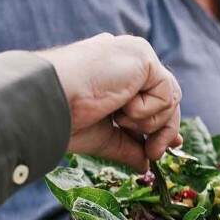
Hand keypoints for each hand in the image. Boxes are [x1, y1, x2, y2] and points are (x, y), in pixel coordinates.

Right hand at [36, 33, 182, 171]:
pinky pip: (165, 92)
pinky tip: (120, 104)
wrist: (49, 101)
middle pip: (166, 97)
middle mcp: (127, 59)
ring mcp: (135, 54)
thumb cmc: (66, 116)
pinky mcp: (142, 55)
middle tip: (154, 153)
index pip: (150, 96)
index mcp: (115, 73)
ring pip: (170, 96)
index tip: (165, 146)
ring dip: (148, 120)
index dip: (162, 122)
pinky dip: (145, 109)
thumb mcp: (104, 136)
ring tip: (119, 119)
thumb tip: (145, 165)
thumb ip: (128, 146)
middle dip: (164, 129)